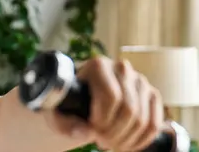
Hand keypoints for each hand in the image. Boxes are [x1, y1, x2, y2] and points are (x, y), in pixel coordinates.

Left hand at [43, 56, 164, 150]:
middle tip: (101, 143)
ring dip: (126, 139)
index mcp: (98, 66)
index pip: (111, 96)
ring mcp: (139, 81)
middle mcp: (121, 68)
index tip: (92, 132)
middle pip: (129, 108)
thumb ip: (65, 123)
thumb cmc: (65, 104)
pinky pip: (154, 124)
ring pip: (142, 118)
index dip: (103, 120)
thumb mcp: (56, 112)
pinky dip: (141, 140)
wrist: (78, 100)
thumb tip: (85, 132)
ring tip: (110, 145)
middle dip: (114, 133)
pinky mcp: (151, 94)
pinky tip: (126, 146)